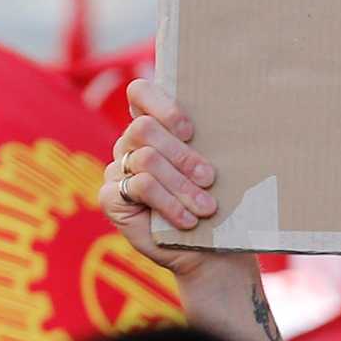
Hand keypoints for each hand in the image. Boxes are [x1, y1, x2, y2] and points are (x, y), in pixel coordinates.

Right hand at [100, 78, 228, 279]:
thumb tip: (230, 115)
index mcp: (155, 126)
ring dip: (181, 184)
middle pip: (144, 128)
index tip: (190, 130)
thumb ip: (208, 140)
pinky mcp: (110, 197)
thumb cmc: (216, 200)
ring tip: (206, 206)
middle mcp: (131, 143)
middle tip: (209, 178)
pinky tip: (187, 221)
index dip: (162, 105)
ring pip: (146, 159)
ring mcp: (117, 169)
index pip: (140, 92)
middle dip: (182, 154)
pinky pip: (138, 186)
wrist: (209, 248)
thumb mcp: (214, 166)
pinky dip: (168, 203)